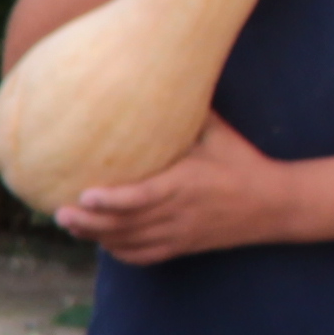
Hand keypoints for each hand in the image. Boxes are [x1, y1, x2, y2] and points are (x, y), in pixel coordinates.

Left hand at [53, 119, 287, 264]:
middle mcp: (179, 214)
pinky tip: (100, 240)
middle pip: (125, 225)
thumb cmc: (241, 162)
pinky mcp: (182, 248)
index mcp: (186, 184)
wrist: (274, 205)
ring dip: (96, 237)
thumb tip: (161, 78)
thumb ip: (189, 114)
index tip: (84, 195)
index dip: (111, 201)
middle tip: (59, 212)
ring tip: (69, 224)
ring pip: (129, 243)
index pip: (142, 198)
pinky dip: (118, 251)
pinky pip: (143, 256)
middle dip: (89, 222)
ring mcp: (179, 235)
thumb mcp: (218, 135)